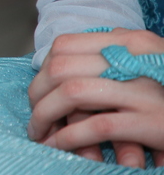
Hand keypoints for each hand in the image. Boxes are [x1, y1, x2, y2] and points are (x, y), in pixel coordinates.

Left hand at [27, 28, 163, 166]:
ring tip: (39, 133)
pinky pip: (95, 126)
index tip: (38, 90)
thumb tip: (67, 61)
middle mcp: (135, 59)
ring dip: (46, 116)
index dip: (43, 69)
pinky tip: (58, 145)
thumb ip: (115, 56)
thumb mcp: (147, 63)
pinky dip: (69, 136)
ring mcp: (144, 90)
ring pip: (72, 92)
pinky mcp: (151, 121)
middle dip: (38, 93)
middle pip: (62, 67)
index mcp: (131, 41)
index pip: (66, 44)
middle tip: (34, 118)